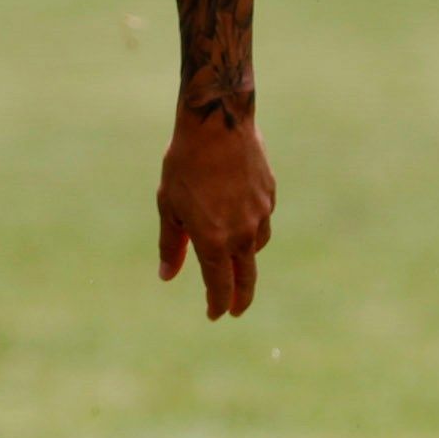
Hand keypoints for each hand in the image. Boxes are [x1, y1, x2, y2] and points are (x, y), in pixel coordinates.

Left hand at [156, 104, 274, 320]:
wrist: (218, 123)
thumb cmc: (185, 165)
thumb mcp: (169, 207)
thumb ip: (171, 245)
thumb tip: (167, 276)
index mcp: (214, 240)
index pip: (219, 286)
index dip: (217, 304)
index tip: (214, 315)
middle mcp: (242, 233)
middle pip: (246, 279)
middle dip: (240, 299)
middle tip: (236, 310)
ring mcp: (261, 214)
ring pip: (256, 247)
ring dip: (244, 259)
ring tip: (232, 258)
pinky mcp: (270, 195)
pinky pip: (262, 222)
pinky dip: (252, 229)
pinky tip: (240, 218)